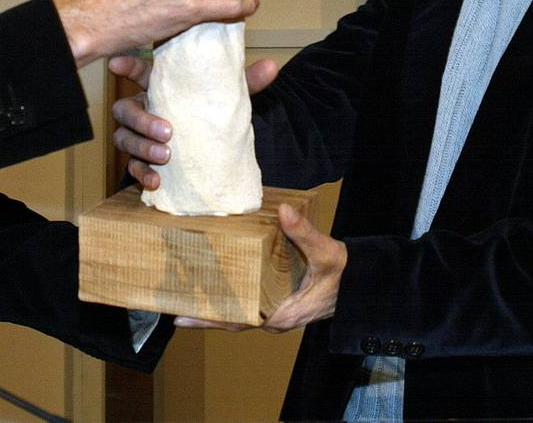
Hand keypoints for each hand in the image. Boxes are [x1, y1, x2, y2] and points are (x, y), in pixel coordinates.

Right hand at [109, 55, 278, 190]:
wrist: (215, 151)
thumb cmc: (214, 114)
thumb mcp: (231, 98)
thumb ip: (247, 82)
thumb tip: (273, 67)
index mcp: (161, 88)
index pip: (140, 72)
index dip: (126, 66)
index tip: (117, 64)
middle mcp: (144, 109)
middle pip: (124, 109)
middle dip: (142, 119)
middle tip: (168, 130)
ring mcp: (139, 136)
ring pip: (123, 138)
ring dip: (142, 147)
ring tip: (166, 156)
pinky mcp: (142, 161)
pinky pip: (132, 167)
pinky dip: (141, 173)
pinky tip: (156, 181)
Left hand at [173, 204, 346, 332]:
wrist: (360, 284)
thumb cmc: (344, 273)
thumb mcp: (327, 252)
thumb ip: (304, 233)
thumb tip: (283, 211)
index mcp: (282, 313)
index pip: (238, 321)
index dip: (209, 320)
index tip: (182, 317)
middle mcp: (274, 317)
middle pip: (230, 319)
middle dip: (202, 314)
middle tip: (172, 302)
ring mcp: (274, 312)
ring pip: (237, 312)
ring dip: (213, 305)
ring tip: (184, 293)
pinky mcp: (276, 302)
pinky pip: (246, 303)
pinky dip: (229, 297)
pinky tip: (213, 284)